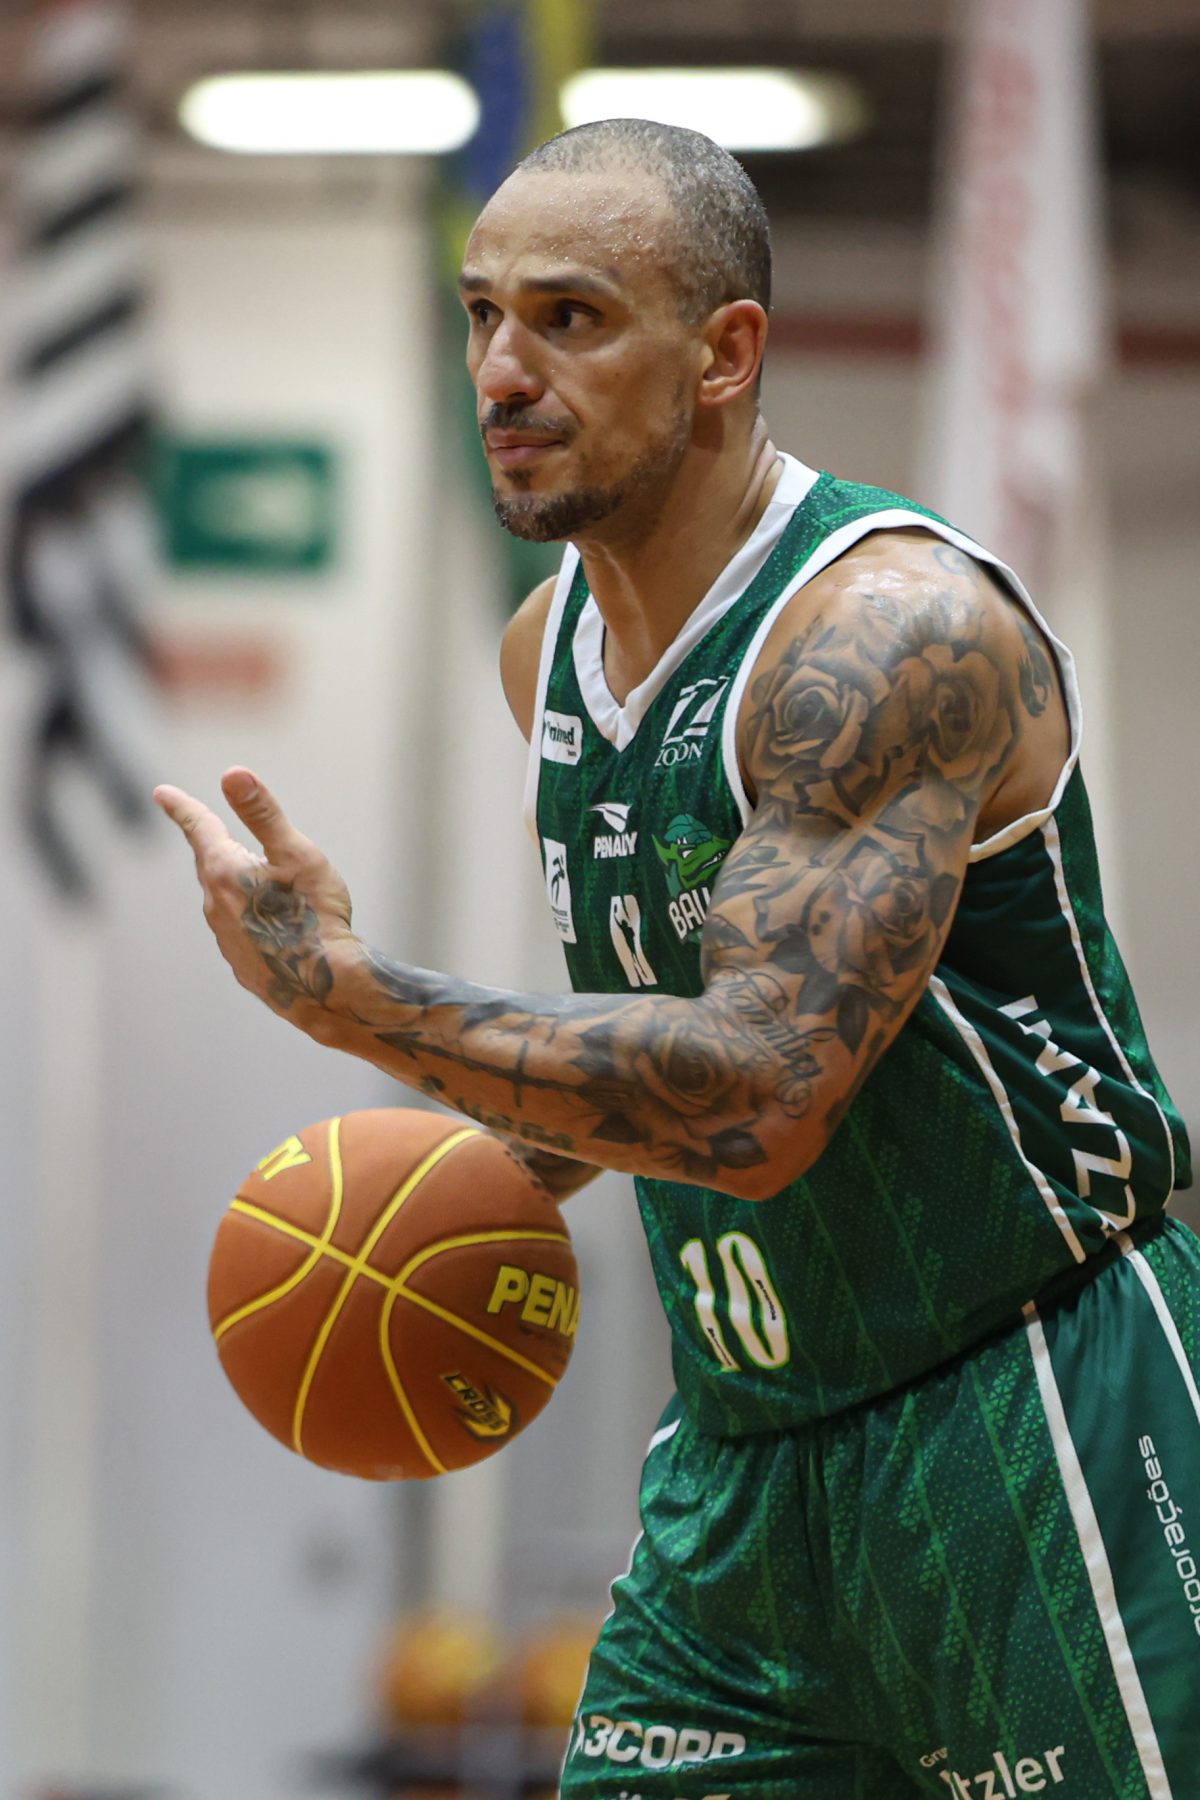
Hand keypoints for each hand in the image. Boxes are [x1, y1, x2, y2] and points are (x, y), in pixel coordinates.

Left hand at [154, 767, 356, 1026]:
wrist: (327, 987)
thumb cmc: (316, 916)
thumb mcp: (296, 854)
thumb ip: (263, 814)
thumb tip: (232, 773)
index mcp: (225, 871)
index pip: (199, 829)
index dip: (182, 807)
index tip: (162, 793)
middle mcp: (216, 906)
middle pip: (212, 865)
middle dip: (214, 847)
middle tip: (214, 830)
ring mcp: (226, 939)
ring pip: (225, 900)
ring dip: (238, 887)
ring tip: (266, 885)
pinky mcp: (242, 965)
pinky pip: (239, 931)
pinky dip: (250, 919)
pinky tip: (276, 929)